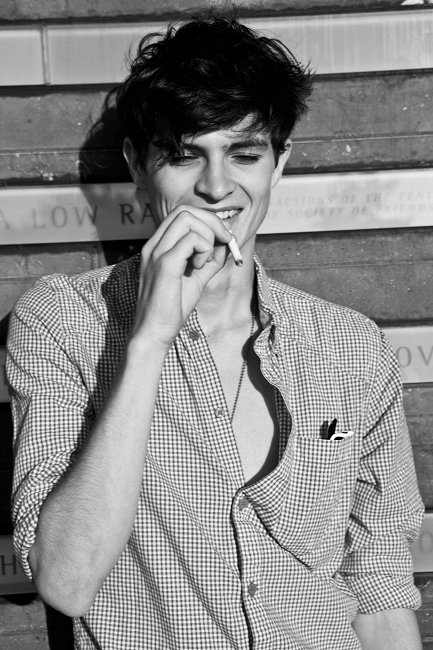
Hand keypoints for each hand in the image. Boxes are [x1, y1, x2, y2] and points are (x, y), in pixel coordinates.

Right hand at [129, 205, 232, 348]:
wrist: (154, 332)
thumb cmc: (172, 308)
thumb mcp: (196, 278)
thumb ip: (209, 260)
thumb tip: (226, 244)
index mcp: (158, 246)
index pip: (182, 214)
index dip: (207, 221)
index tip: (223, 239)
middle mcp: (153, 244)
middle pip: (185, 210)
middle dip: (212, 222)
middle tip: (224, 242)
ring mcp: (156, 252)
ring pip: (187, 218)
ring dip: (207, 235)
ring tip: (205, 261)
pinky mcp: (164, 264)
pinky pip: (191, 239)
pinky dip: (204, 249)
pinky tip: (200, 268)